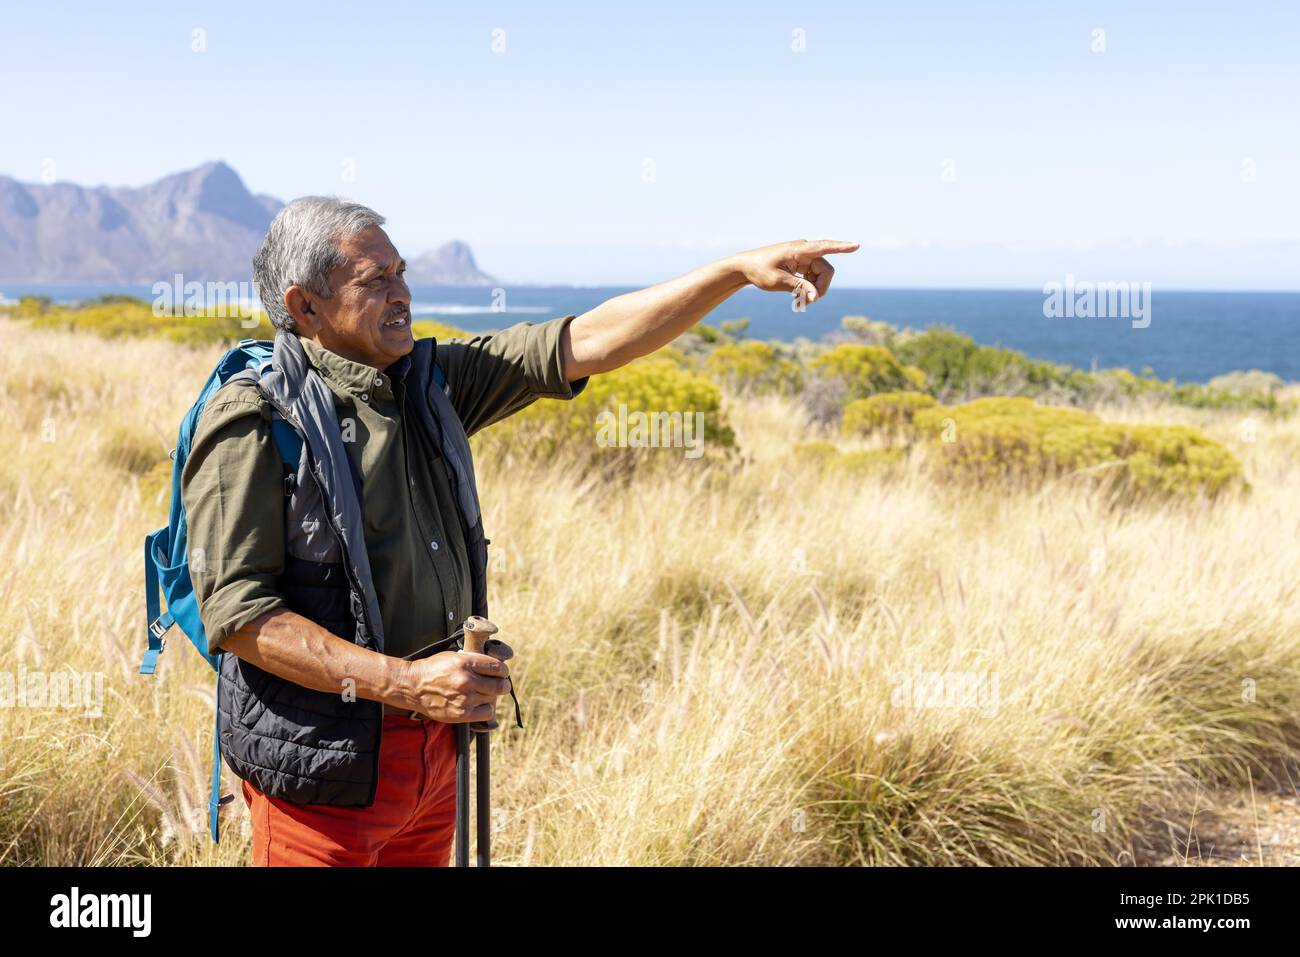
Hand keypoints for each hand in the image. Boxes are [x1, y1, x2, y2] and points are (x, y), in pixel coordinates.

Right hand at [405, 645, 512, 724]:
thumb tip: (494, 664)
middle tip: (500, 685)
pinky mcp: (461, 713)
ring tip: (482, 693)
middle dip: (503, 685)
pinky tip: (478, 704)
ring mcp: (464, 698)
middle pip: (500, 685)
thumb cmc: (433, 669)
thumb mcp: (454, 656)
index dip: (503, 671)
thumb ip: (474, 660)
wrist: (412, 686)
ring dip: (490, 696)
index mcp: (466, 662)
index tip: (502, 673)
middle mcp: (466, 680)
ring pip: (493, 699)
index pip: (498, 668)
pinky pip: (486, 713)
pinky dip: (485, 709)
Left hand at [732, 239, 859, 304]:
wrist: (745, 267)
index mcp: (799, 250)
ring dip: (814, 290)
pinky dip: (809, 287)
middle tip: (808, 303)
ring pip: (820, 275)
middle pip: (825, 270)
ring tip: (800, 302)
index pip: (825, 247)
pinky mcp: (800, 264)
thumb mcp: (778, 282)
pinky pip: (812, 277)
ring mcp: (803, 257)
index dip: (842, 247)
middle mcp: (804, 251)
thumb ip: (799, 287)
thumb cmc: (759, 271)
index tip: (856, 245)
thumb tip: (816, 296)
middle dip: (821, 287)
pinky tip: (798, 297)